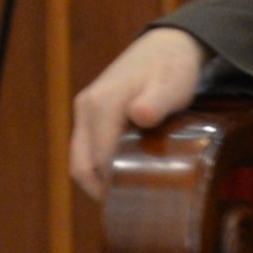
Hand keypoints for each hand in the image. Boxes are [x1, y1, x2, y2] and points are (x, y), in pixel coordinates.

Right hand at [67, 27, 211, 199]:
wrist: (167, 44)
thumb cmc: (173, 67)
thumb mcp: (172, 84)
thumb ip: (156, 102)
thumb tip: (141, 115)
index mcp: (102, 104)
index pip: (99, 159)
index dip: (115, 185)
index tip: (135, 203)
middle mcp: (86, 108)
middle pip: (81, 164)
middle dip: (100, 190)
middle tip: (127, 208)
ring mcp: (85, 110)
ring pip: (79, 159)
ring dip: (96, 180)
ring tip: (124, 195)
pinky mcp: (89, 112)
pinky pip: (85, 149)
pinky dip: (97, 167)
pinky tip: (120, 175)